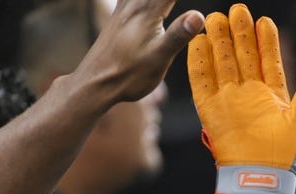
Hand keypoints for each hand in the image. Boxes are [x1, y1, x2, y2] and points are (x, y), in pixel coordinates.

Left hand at [73, 0, 203, 104]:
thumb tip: (198, 16)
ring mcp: (125, 8)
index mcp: (147, 11)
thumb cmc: (129, 74)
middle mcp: (134, 4)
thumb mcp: (159, 58)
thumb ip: (178, 35)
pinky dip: (144, 0)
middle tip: (171, 2)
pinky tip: (143, 4)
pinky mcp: (119, 15)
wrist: (97, 82)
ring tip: (165, 1)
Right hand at [188, 3, 295, 193]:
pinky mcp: (210, 110)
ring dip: (218, 42)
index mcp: (272, 96)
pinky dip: (198, 62)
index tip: (263, 21)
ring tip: (215, 19)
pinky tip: (198, 41)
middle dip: (238, 34)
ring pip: (221, 64)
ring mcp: (229, 100)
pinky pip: (201, 81)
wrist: (261, 178)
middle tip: (236, 10)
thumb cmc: (285, 154)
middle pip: (242, 57)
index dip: (265, 41)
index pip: (268, 61)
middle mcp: (249, 95)